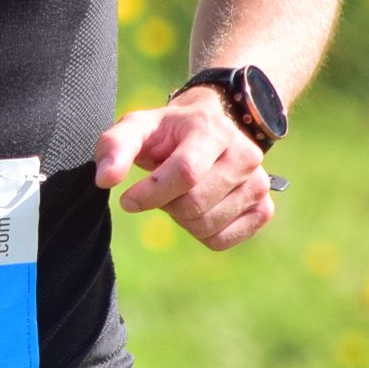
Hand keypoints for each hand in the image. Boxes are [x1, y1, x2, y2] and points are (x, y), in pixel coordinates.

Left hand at [93, 92, 275, 250]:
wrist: (211, 128)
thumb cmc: (167, 132)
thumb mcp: (137, 127)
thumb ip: (114, 147)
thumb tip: (104, 180)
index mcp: (212, 130)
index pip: (186, 173)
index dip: (152, 193)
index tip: (128, 200)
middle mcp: (245, 155)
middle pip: (195, 204)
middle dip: (165, 205)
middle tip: (160, 191)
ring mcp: (259, 183)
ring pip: (207, 225)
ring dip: (181, 219)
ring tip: (180, 195)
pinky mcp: (263, 208)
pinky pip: (222, 240)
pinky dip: (200, 233)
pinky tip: (199, 208)